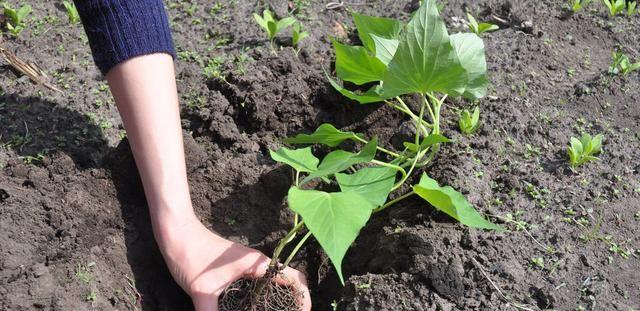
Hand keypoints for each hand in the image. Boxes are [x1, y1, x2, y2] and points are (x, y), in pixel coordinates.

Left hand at [154, 215, 311, 310]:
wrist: (176, 234)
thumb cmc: (191, 256)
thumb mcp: (202, 291)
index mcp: (257, 264)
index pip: (293, 278)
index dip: (304, 297)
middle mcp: (257, 263)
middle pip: (288, 280)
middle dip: (295, 300)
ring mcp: (248, 264)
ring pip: (274, 281)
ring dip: (280, 297)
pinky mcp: (237, 268)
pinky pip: (261, 282)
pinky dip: (265, 295)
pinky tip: (255, 308)